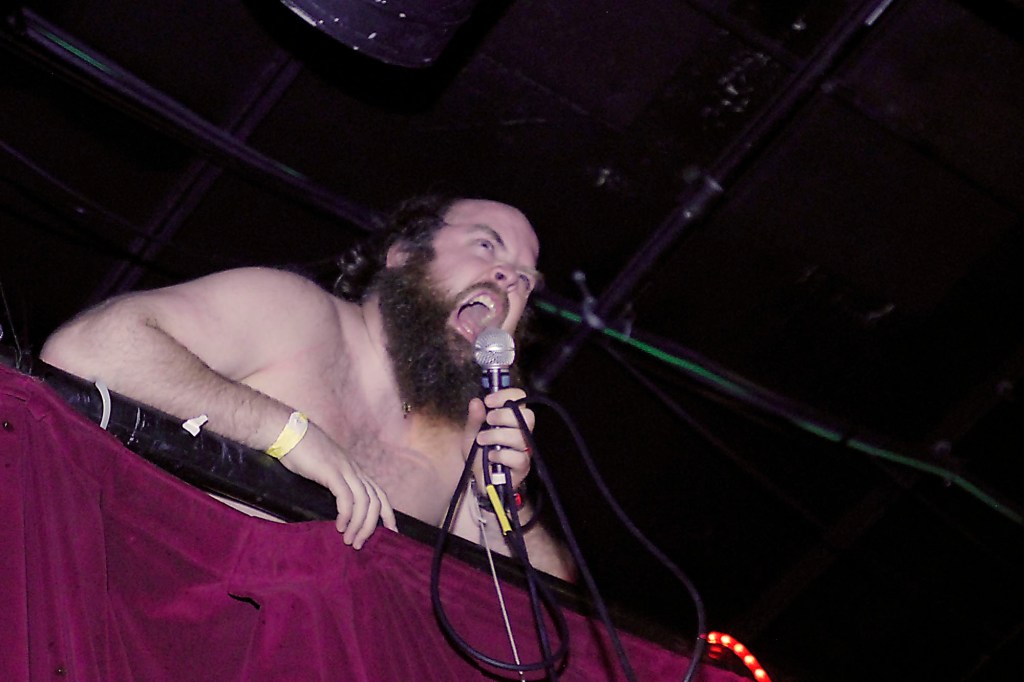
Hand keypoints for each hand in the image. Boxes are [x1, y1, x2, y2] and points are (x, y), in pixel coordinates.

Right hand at [278, 425, 397, 548]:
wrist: (288, 431)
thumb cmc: (302, 452)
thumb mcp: (324, 469)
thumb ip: (334, 482)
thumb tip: (337, 503)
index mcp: (355, 470)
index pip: (380, 494)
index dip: (388, 514)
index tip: (392, 532)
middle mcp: (354, 470)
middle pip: (376, 501)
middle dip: (372, 526)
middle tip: (360, 545)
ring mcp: (344, 469)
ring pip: (364, 502)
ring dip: (359, 525)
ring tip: (349, 540)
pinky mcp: (331, 471)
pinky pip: (346, 497)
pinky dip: (347, 514)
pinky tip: (340, 526)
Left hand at [464, 388, 535, 491]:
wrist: (478, 478)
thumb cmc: (479, 452)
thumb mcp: (471, 432)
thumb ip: (475, 418)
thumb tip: (476, 401)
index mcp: (512, 418)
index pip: (520, 398)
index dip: (506, 395)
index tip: (489, 401)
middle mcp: (523, 432)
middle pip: (528, 416)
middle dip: (504, 415)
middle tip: (488, 420)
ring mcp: (525, 450)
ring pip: (520, 436)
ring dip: (496, 436)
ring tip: (482, 440)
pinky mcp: (523, 467)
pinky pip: (517, 457)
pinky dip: (500, 455)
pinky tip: (490, 456)